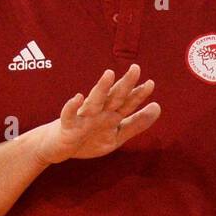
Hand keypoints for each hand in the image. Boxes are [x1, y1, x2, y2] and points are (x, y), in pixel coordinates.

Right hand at [31, 65, 159, 165]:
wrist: (57, 147)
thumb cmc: (87, 138)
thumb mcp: (117, 135)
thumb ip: (136, 123)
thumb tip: (158, 107)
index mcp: (111, 114)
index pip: (127, 103)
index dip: (139, 94)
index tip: (151, 83)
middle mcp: (98, 112)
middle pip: (114, 97)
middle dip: (125, 84)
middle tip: (136, 68)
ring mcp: (83, 117)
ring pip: (93, 101)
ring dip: (101, 88)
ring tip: (109, 74)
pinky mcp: (68, 125)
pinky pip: (69, 115)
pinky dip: (72, 106)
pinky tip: (77, 98)